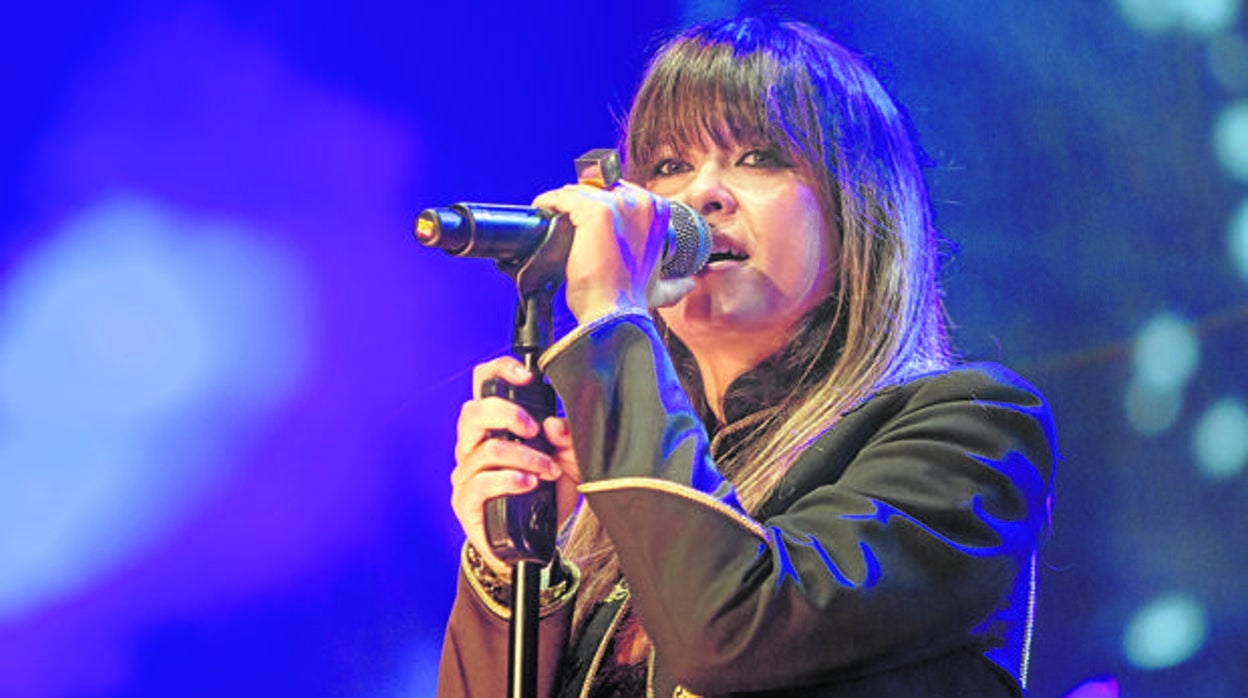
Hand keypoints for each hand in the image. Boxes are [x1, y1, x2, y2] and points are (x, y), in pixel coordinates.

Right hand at [450, 356, 580, 573]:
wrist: (536, 544)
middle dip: (508, 414)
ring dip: (525, 457)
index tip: (527, 376)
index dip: (499, 371)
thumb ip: (568, 440)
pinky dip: (509, 480)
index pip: (484, 386)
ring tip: (549, 471)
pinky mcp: (465, 501)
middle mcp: (473, 446)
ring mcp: (466, 474)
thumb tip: (555, 425)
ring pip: (485, 449)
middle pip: (473, 412)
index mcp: (494, 427)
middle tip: (534, 430)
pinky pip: (480, 483)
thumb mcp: (569, 464)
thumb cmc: (547, 496)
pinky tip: (530, 484)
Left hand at [532, 181, 684, 321]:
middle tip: (566, 220)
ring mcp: (619, 205)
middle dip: (582, 202)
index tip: (584, 220)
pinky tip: (542, 209)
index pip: (620, 194)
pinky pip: (563, 197)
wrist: (615, 313)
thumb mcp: (661, 289)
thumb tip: (687, 285)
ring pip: (580, 192)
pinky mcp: (595, 211)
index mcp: (659, 213)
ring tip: (550, 215)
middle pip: (600, 189)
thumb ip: (675, 284)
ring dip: (563, 202)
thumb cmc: (632, 302)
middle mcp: (642, 203)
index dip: (601, 205)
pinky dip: (549, 201)